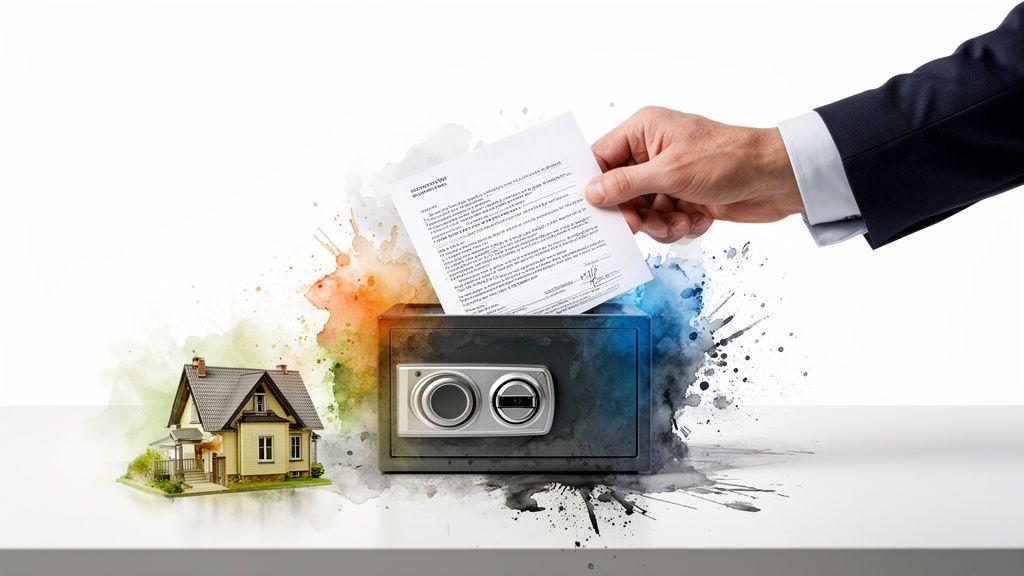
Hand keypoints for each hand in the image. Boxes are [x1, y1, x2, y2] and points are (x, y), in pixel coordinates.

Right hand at [585, 106, 803, 242]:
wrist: (776, 179)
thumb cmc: (728, 159)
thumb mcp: (670, 172)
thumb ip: (625, 184)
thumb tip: (591, 194)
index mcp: (644, 131)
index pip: (601, 158)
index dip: (596, 186)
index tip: (596, 211)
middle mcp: (652, 152)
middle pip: (620, 192)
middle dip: (635, 213)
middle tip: (643, 225)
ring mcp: (669, 176)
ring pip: (643, 212)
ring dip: (660, 224)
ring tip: (681, 220)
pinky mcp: (684, 198)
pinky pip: (665, 221)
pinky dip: (680, 226)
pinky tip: (698, 218)